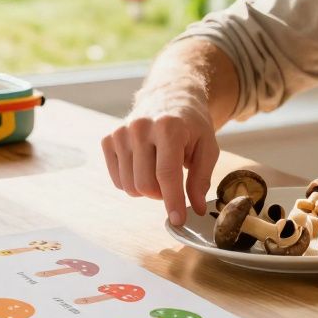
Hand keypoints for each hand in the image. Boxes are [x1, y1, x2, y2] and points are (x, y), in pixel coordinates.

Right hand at [101, 100, 218, 226]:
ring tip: (160, 171)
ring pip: (129, 187)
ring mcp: (121, 133)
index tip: (178, 221)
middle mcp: (140, 127)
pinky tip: (145, 166)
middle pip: (145, 185)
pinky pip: (117, 180)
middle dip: (162, 195)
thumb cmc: (192, 124)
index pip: (167, 175)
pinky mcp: (109, 139)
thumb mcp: (208, 147)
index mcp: (168, 127)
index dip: (173, 202)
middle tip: (173, 184)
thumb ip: (201, 178)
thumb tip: (195, 209)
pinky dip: (132, 181)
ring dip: (147, 189)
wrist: (170, 96)